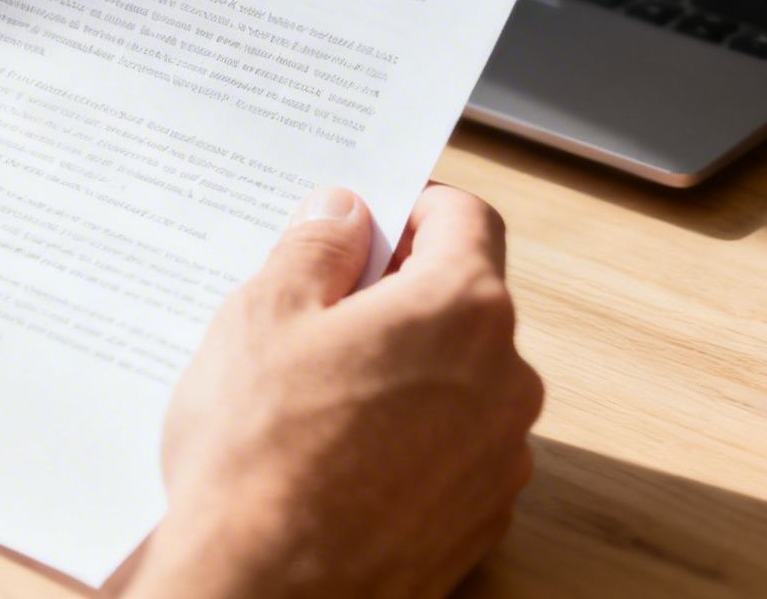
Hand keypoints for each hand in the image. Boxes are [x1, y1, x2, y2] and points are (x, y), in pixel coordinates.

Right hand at [117, 184, 542, 598]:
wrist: (266, 596)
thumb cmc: (261, 457)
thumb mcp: (263, 317)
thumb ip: (316, 247)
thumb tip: (344, 212)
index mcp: (462, 309)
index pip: (466, 217)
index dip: (412, 207)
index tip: (367, 221)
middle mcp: (506, 380)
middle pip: (463, 301)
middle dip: (398, 294)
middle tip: (318, 310)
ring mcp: (500, 459)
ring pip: (458, 381)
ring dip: (404, 371)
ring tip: (315, 396)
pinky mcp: (479, 520)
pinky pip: (451, 450)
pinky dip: (408, 439)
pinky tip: (337, 458)